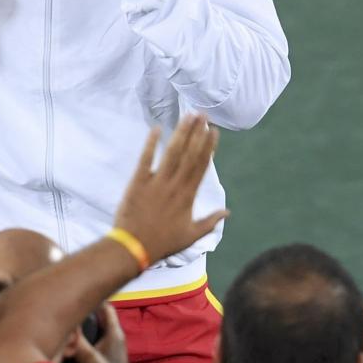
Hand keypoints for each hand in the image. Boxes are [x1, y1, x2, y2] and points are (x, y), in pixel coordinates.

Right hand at [64, 304, 132, 362]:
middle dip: (83, 312)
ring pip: (94, 329)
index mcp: (115, 334)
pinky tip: (69, 346)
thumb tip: (67, 325)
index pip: (105, 306)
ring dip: (81, 327)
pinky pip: (92, 342)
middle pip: (97, 316)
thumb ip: (79, 343)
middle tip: (65, 309)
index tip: (74, 294)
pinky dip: (81, 340)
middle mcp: (114, 337)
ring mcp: (109, 348)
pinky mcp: (104, 358)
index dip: (92, 298)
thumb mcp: (91, 362)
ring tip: (64, 324)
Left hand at [111, 116, 227, 264]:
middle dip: (198, 133)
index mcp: (188, 196)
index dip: (208, 147)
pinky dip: (151, 143)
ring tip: (188, 116)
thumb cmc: (163, 243)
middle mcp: (175, 185)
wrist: (134, 248)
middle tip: (204, 115)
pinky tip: (156, 128)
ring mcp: (156, 182)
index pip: (201, 165)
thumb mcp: (191, 236)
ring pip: (172, 153)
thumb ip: (210, 222)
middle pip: (189, 154)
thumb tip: (228, 212)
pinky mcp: (138, 182)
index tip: (214, 131)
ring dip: (181, 133)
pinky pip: (145, 159)